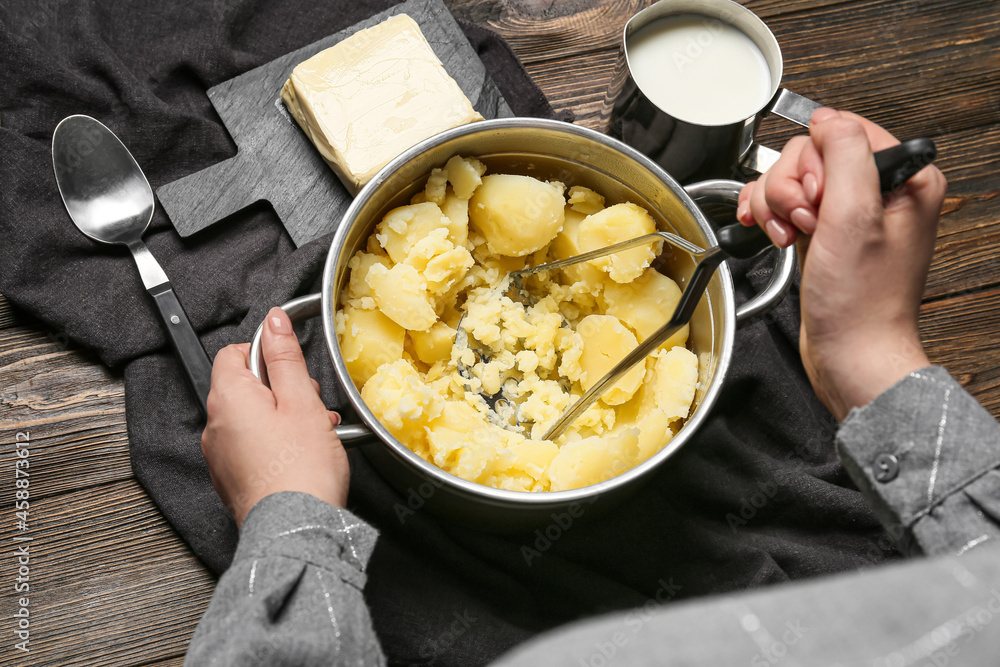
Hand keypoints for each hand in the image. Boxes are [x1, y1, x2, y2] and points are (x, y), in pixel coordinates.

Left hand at [201, 307, 348, 527]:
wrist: (296, 530)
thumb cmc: (300, 469)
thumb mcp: (302, 400)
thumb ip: (285, 356)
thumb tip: (273, 321)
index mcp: (227, 398)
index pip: (233, 353)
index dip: (266, 353)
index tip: (292, 365)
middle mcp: (214, 425)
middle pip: (244, 386)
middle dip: (280, 389)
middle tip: (311, 405)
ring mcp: (220, 456)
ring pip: (251, 418)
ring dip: (282, 417)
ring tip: (314, 433)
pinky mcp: (232, 479)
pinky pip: (251, 447)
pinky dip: (275, 444)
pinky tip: (302, 455)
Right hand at [736, 108, 946, 419]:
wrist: (849, 352)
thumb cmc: (861, 302)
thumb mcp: (855, 217)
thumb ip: (844, 155)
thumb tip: (826, 118)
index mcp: (904, 178)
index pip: (841, 131)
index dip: (816, 164)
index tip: (818, 202)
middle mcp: (878, 190)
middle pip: (809, 154)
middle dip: (791, 189)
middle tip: (805, 223)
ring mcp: (848, 212)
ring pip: (789, 178)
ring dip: (776, 205)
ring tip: (790, 236)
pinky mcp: (823, 230)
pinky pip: (783, 202)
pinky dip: (768, 215)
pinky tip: (773, 235)